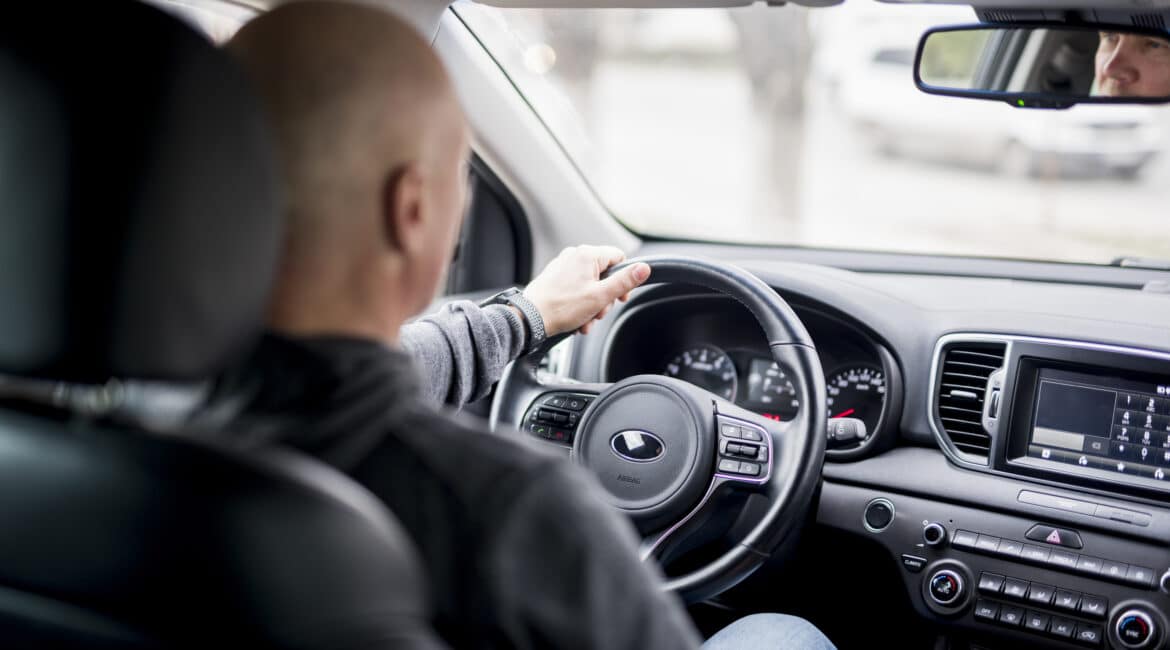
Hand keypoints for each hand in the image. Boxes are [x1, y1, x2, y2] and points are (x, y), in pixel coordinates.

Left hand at [523, 245, 650, 336]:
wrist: (530, 318)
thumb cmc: (562, 307)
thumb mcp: (601, 296)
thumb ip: (624, 281)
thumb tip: (644, 268)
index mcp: (587, 255)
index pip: (618, 258)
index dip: (624, 279)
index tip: (621, 296)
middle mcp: (574, 256)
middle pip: (604, 274)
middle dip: (605, 298)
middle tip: (598, 313)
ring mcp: (563, 267)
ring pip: (590, 285)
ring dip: (592, 306)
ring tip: (585, 321)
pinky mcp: (554, 278)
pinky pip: (575, 289)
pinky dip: (579, 305)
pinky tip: (575, 320)